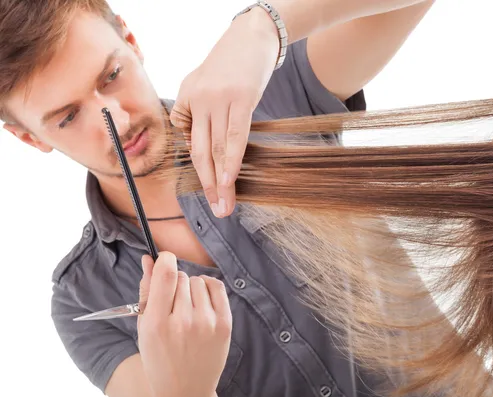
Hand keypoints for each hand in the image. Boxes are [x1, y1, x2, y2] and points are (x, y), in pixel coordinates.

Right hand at [137, 252, 231, 396]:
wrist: (186, 389)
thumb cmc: (160, 359)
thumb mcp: (144, 328)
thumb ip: (146, 291)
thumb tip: (148, 259)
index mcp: (158, 324)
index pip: (166, 275)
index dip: (165, 260)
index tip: (164, 260)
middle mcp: (184, 322)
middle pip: (181, 278)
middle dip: (175, 282)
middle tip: (172, 301)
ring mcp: (207, 323)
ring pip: (198, 281)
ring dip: (191, 288)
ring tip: (186, 307)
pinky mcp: (225, 324)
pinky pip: (217, 287)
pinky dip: (208, 287)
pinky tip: (201, 299)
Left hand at [170, 8, 279, 217]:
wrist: (252, 35)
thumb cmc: (232, 63)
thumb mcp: (206, 85)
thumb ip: (202, 113)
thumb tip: (209, 146)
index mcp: (186, 99)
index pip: (190, 142)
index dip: (203, 171)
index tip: (214, 193)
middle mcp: (197, 100)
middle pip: (200, 152)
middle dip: (207, 186)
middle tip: (217, 211)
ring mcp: (217, 99)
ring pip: (216, 149)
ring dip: (220, 182)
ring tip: (225, 206)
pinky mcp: (240, 98)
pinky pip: (235, 136)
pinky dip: (232, 161)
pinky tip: (230, 180)